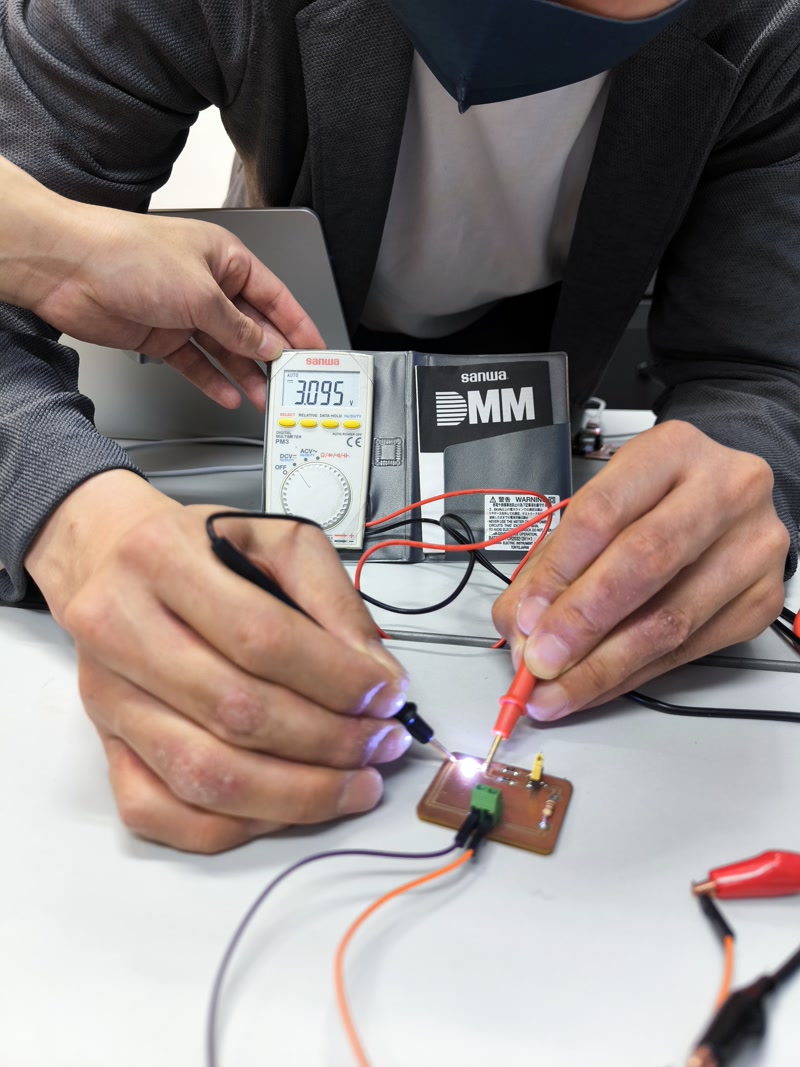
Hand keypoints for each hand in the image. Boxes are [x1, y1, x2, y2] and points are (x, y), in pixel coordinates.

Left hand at [0, 155, 324, 408]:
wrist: (69, 267)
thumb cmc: (129, 254)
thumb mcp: (201, 293)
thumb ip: (238, 327)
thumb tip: (267, 346)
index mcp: (226, 259)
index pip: (274, 296)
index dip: (298, 325)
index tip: (316, 351)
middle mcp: (207, 284)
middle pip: (250, 327)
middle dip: (271, 356)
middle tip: (290, 383)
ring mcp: (183, 311)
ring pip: (224, 349)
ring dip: (244, 374)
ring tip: (263, 399)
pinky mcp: (160, 335)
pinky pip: (195, 362)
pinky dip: (212, 379)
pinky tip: (228, 394)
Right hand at [26, 472, 410, 852]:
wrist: (110, 557)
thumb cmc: (199, 549)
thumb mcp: (277, 540)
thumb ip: (334, 600)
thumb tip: (379, 677)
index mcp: (164, 559)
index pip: (262, 638)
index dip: (337, 679)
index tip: (388, 696)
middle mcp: (120, 628)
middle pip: (237, 713)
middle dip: (330, 741)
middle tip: (382, 744)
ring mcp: (107, 695)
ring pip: (204, 775)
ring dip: (297, 795)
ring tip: (354, 785)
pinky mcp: (104, 744)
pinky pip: (159, 813)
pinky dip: (234, 826)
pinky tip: (287, 808)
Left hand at [492, 422, 788, 718]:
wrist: (728, 500)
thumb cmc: (658, 500)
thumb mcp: (603, 506)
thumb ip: (554, 562)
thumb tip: (521, 627)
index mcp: (671, 452)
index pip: (603, 513)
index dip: (558, 573)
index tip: (526, 618)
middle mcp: (723, 490)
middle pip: (644, 562)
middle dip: (582, 622)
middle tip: (540, 661)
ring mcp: (752, 546)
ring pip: (670, 620)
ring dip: (604, 665)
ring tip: (559, 688)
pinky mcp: (761, 599)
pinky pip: (689, 651)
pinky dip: (634, 675)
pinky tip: (600, 684)